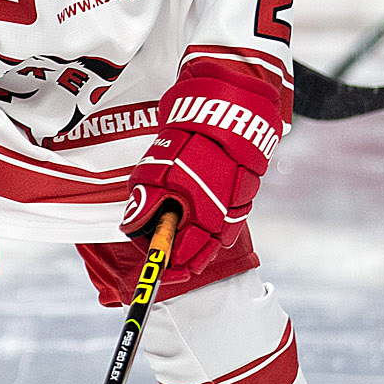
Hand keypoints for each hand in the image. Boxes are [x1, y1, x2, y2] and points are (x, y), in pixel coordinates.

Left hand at [121, 74, 282, 284]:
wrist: (226, 112)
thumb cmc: (189, 141)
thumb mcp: (156, 171)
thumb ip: (146, 202)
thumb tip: (136, 226)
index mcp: (200, 214)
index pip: (184, 255)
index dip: (170, 266)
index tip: (161, 272)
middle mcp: (222, 215)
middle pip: (205, 251)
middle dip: (188, 260)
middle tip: (174, 265)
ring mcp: (238, 203)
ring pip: (221, 235)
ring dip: (204, 243)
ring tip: (188, 246)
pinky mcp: (247, 190)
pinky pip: (232, 216)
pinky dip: (219, 223)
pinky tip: (207, 222)